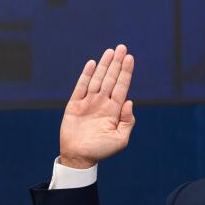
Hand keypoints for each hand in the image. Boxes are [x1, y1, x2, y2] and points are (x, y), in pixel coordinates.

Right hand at [58, 44, 135, 168]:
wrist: (79, 158)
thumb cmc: (100, 151)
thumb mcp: (120, 140)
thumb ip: (127, 121)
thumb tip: (129, 101)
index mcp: (114, 111)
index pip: (121, 87)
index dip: (125, 72)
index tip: (130, 58)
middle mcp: (102, 104)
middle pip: (111, 79)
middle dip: (116, 63)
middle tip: (122, 47)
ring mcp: (88, 103)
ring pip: (97, 79)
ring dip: (104, 65)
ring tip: (110, 51)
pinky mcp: (75, 105)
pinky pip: (81, 87)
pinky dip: (86, 75)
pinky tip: (92, 64)